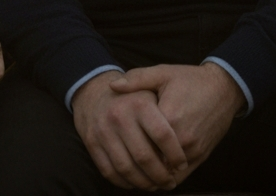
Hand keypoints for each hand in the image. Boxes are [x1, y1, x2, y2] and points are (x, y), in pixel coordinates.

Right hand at [72, 70, 186, 190]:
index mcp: (138, 103)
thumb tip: (183, 141)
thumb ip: (169, 110)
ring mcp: (103, 131)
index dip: (176, 155)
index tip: (182, 164)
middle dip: (161, 176)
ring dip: (144, 183)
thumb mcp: (152, 90)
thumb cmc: (132, 97)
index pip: (163, 135)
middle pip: (144, 157)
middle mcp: (119, 116)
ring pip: (127, 169)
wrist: (94, 93)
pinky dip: (125, 182)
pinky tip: (136, 182)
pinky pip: (110, 171)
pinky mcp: (92, 143)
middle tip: (170, 182)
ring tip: (155, 185)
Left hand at [110, 63, 243, 182]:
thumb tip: (113, 85)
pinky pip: (181, 176)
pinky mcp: (202, 156)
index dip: (126, 143)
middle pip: (153, 160)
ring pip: (166, 172)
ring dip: (151, 173)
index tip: (115, 142)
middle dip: (137, 162)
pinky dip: (167, 177)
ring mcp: (194, 149)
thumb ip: (137, 79)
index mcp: (169, 116)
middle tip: (121, 159)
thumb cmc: (190, 79)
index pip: (142, 139)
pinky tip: (154, 171)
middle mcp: (183, 137)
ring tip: (135, 167)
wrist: (223, 89)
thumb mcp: (163, 73)